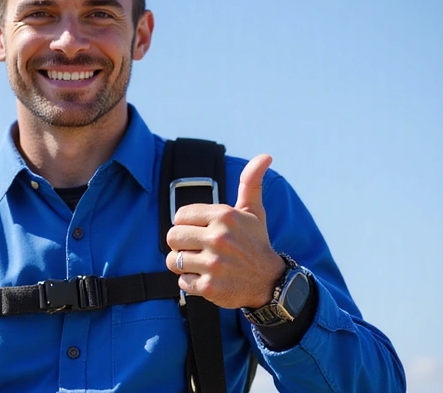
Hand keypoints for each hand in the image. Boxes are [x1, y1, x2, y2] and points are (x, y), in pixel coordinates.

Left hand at [165, 154, 285, 309]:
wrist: (271, 282)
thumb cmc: (255, 243)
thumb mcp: (253, 211)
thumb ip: (251, 182)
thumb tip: (265, 156)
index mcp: (225, 216)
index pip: (179, 216)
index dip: (186, 225)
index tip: (200, 231)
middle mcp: (219, 238)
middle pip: (172, 238)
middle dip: (180, 245)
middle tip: (196, 249)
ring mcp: (214, 264)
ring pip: (173, 261)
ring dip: (184, 265)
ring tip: (200, 264)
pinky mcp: (210, 287)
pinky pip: (181, 282)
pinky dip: (191, 283)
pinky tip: (207, 278)